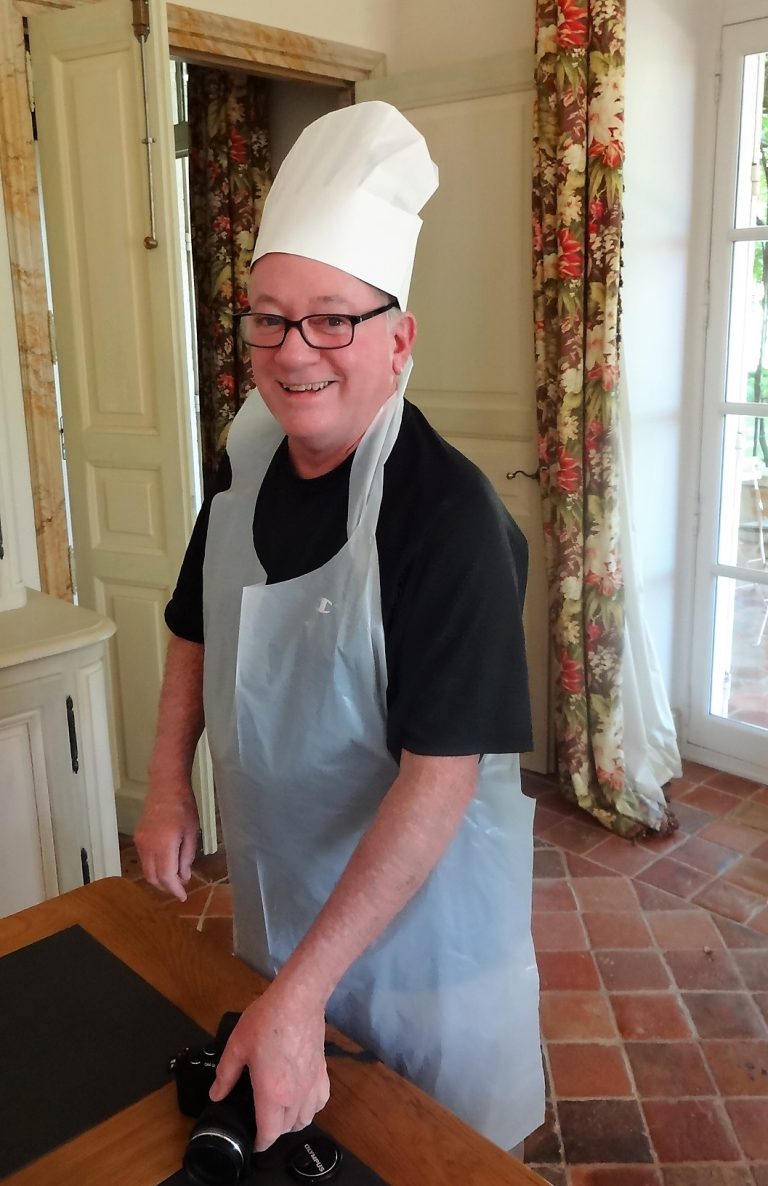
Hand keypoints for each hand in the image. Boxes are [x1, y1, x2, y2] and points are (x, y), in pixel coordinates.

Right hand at [135, 783, 199, 900]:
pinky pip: (144, 860)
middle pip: (153, 877)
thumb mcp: (192, 834)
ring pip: (146, 870)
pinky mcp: (138, 838)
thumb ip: (186, 857)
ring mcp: (140, 842)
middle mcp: (148, 846)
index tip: (183, 897)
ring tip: (175, 878)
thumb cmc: (184, 808)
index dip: (175, 889)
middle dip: (166, 887)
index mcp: (164, 845)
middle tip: (180, 889)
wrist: (166, 788)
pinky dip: (154, 867)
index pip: (166, 876)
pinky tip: (166, 865)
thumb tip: (183, 877)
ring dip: (159, 878)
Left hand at [210, 983, 329, 1150]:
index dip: (259, 1144)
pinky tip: (301, 1098)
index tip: (252, 1142)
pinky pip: (320, 1102)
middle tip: (260, 1121)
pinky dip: (311, 1108)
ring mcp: (312, 1085)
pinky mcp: (323, 1073)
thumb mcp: (237, 1046)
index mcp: (272, 1094)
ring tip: (279, 1113)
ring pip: (306, 1119)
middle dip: (273, 1131)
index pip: (270, 1134)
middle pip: (287, 1129)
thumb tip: (216, 1095)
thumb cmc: (266, 1021)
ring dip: (292, 1123)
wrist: (298, 999)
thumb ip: (225, 1075)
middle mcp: (295, 1096)